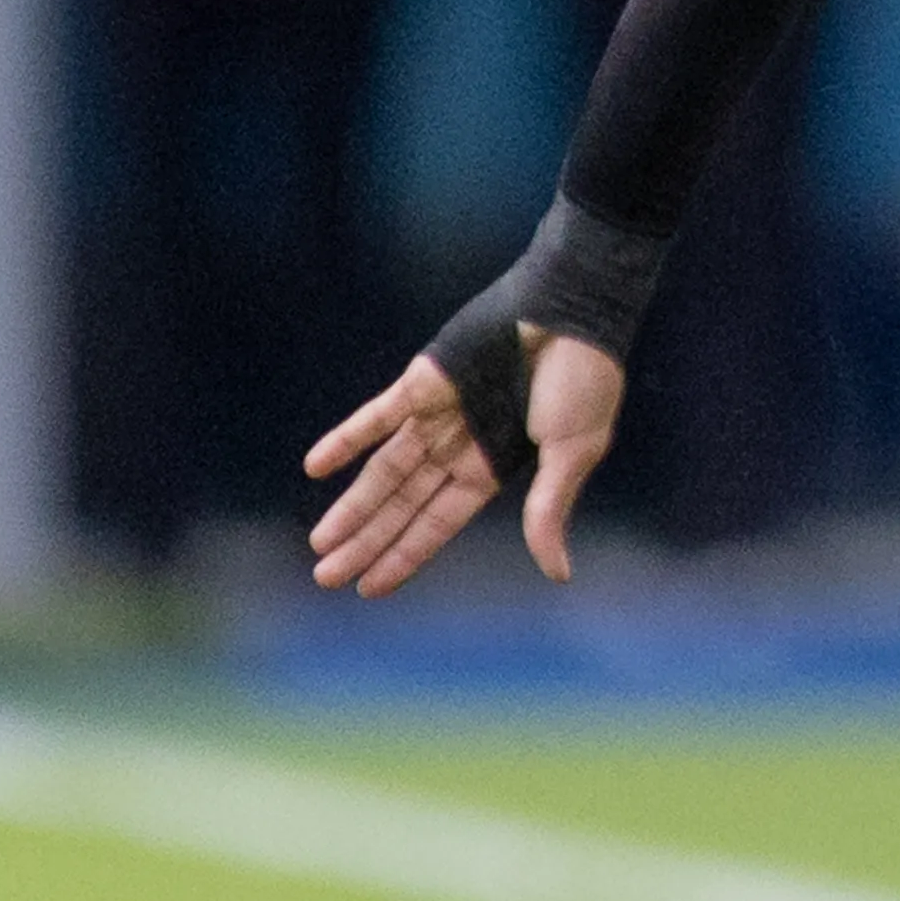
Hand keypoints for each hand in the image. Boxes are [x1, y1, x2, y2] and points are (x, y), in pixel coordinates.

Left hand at [304, 330, 627, 596]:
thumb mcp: (573, 453)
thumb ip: (550, 510)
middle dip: (366, 541)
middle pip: (402, 504)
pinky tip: (314, 467)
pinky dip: (346, 440)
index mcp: (494, 469)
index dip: (404, 555)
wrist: (572, 312)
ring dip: (351, 506)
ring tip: (319, 544)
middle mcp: (458, 448)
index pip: (438, 522)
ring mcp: (436, 415)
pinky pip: (376, 417)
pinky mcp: (422, 383)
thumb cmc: (584, 381)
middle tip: (325, 578)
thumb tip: (557, 575)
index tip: (369, 588)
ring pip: (383, 471)